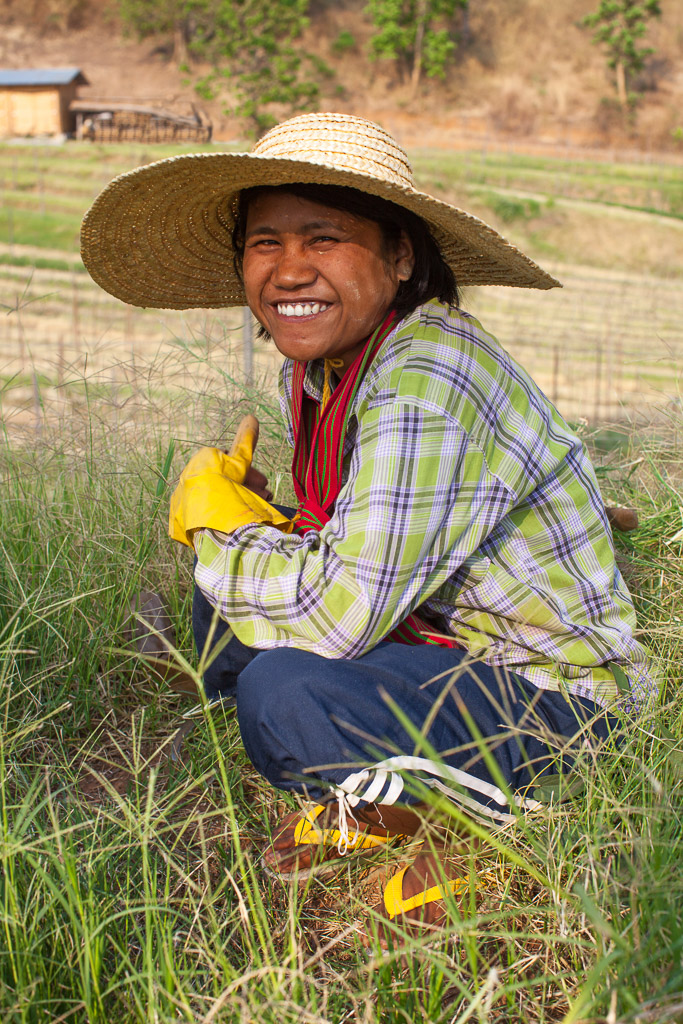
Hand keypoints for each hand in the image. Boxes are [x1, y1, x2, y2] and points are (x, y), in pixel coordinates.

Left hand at [168, 415, 289, 546]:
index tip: (263, 483)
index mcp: (200, 462)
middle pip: (225, 482)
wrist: (206, 518)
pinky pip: (207, 516)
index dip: (249, 472)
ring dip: (240, 502)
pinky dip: (224, 516)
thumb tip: (252, 417)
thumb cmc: (223, 485)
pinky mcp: (182, 520)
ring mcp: (184, 500)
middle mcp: (189, 479)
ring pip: (218, 499)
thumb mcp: (239, 464)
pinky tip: (237, 520)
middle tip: (264, 498)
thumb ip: (245, 442)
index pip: (229, 463)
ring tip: (256, 511)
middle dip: (248, 489)